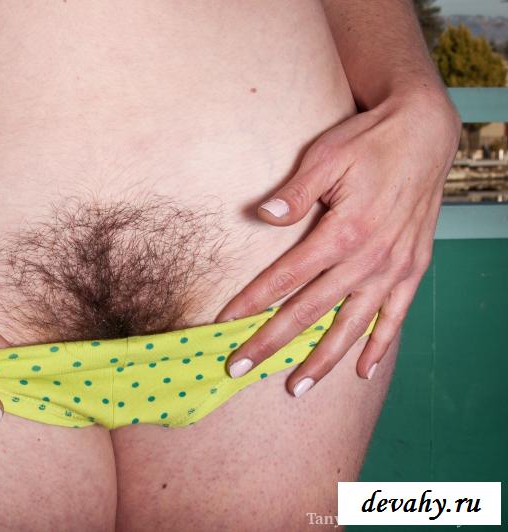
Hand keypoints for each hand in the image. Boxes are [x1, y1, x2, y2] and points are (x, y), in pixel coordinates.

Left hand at [217, 89, 460, 395]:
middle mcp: (370, 258)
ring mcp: (394, 268)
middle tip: (239, 367)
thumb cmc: (368, 142)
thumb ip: (295, 193)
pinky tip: (363, 371)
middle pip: (310, 311)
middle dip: (271, 342)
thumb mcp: (326, 157)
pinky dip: (380, 346)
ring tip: (295, 387)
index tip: (223, 324)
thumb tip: (263, 215)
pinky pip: (396, 317)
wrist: (425, 132)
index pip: (285, 278)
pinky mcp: (413, 268)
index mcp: (343, 232)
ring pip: (352, 326)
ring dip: (322, 360)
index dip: (251, 302)